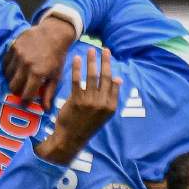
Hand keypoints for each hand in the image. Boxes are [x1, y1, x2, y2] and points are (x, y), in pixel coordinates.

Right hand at [4, 17, 74, 104]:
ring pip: (7, 76)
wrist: (53, 34)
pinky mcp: (13, 47)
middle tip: (22, 90)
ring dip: (12, 80)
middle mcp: (26, 65)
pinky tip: (15, 69)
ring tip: (19, 79)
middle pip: (13, 87)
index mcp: (38, 73)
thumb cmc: (57, 57)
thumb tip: (45, 109)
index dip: (25, 101)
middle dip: (17, 91)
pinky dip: (8, 69)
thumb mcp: (56, 76)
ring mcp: (18, 55)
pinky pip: (5, 63)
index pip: (25, 94)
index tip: (25, 102)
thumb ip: (49, 93)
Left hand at [35, 47, 120, 164]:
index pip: (113, 83)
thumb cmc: (86, 125)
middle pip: (105, 77)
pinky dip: (78, 68)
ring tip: (91, 50)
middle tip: (104, 49)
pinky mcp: (77, 101)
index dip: (110, 67)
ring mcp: (90, 102)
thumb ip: (111, 97)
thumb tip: (118, 79)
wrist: (70, 139)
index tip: (108, 55)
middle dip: (105, 61)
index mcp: (111, 107)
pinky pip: (78, 81)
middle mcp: (102, 103)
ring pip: (92, 76)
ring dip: (92, 61)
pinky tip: (77, 59)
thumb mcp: (103, 114)